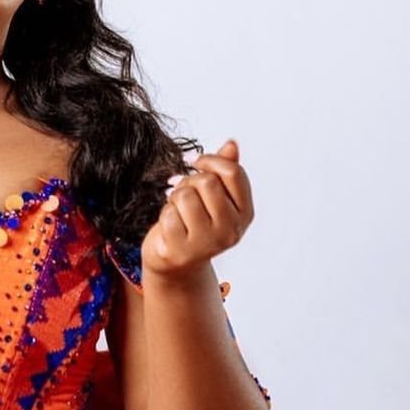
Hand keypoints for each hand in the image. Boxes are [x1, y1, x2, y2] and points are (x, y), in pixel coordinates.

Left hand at [141, 138, 253, 280]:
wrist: (175, 265)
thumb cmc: (194, 225)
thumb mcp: (214, 199)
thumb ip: (224, 172)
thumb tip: (232, 144)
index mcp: (245, 214)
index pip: (233, 173)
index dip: (210, 160)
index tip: (194, 161)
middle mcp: (231, 230)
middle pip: (207, 181)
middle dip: (190, 181)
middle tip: (184, 195)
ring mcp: (207, 243)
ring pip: (185, 195)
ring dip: (174, 199)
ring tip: (178, 211)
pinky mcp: (181, 251)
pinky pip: (167, 214)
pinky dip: (164, 216)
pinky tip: (169, 227)